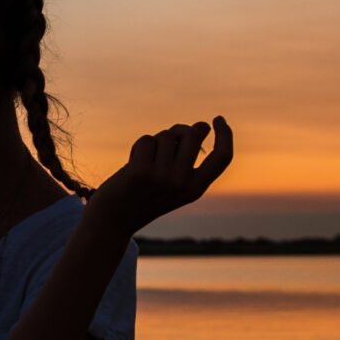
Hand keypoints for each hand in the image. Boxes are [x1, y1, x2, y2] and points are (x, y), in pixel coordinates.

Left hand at [86, 116, 234, 235]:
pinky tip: (132, 164)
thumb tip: (200, 127)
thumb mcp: (173, 183)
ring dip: (155, 142)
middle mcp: (182, 184)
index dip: (225, 135)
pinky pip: (146, 140)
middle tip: (166, 140)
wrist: (114, 221)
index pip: (223, 157)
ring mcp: (162, 178)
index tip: (218, 119)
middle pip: (193, 135)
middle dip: (179, 130)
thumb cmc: (144, 196)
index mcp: (196, 189)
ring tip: (145, 161)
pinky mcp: (141, 172)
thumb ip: (188, 158)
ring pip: (166, 135)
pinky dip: (139, 147)